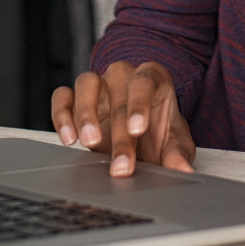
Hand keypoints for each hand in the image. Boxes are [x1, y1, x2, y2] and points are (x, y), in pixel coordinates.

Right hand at [50, 61, 195, 176]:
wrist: (140, 132)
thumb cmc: (158, 130)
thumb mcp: (174, 142)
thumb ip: (177, 154)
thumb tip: (183, 170)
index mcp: (152, 77)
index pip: (144, 83)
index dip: (140, 105)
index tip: (138, 130)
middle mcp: (123, 75)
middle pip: (118, 96)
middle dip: (119, 135)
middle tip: (121, 165)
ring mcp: (98, 83)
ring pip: (86, 84)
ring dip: (85, 114)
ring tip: (89, 142)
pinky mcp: (75, 97)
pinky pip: (62, 96)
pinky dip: (61, 114)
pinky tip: (69, 138)